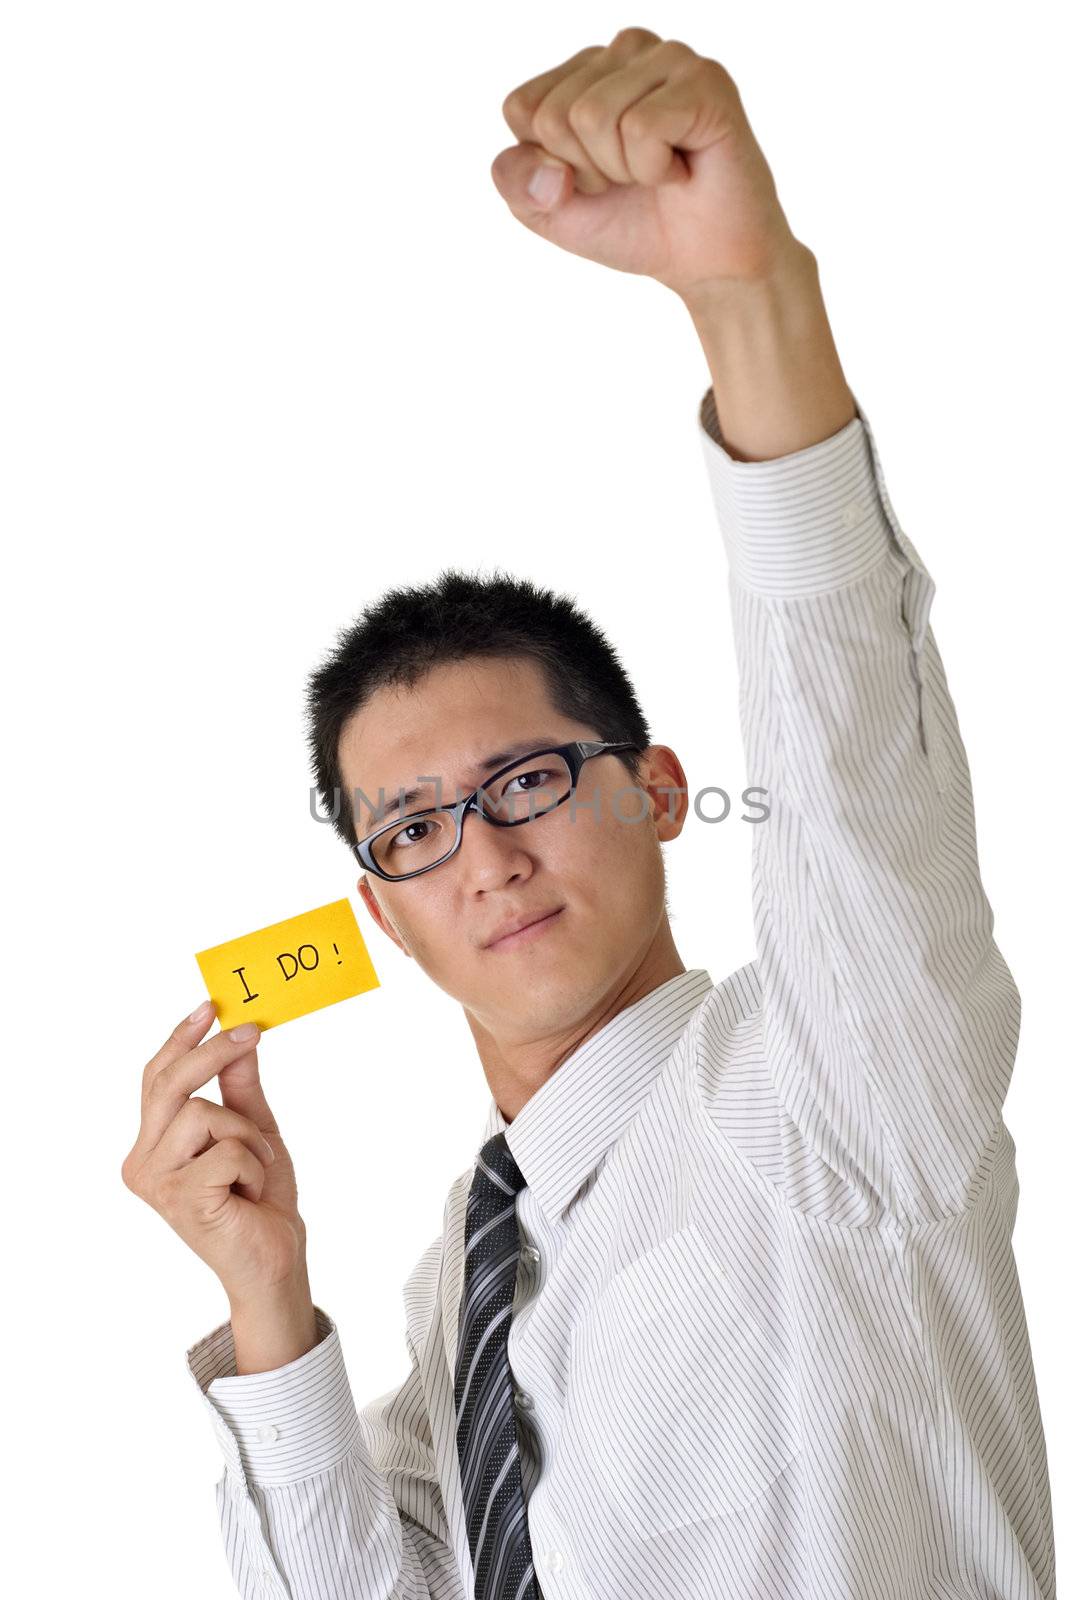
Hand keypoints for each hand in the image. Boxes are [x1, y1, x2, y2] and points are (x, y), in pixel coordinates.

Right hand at [122, 1004, 306, 1309]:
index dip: (180, 1040)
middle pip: (170, 1086)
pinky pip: (228, 1148)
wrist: (274, 1258)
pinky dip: (254, 1163)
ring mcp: (157, 1183)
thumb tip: (240, 1038)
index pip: (155, 1080)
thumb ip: (240, 1087)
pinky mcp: (182, 1198)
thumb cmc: (259, 1197)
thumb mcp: (253, 1128)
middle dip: (212, 1053)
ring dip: (247, 1133)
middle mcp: (142, 1162)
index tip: (209, 1006)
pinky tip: (251, 1192)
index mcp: (151, 1145)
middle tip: (251, 1031)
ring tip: (255, 1166)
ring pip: (204, 1113)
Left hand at [491, 27, 803, 299]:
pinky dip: (656, 170)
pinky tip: (684, 169)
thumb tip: (546, 168)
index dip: (552, 166)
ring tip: (659, 172)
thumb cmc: (635, 226)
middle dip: (588, 172)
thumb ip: (515, 182)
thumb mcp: (552, 213)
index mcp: (582, 72)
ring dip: (625, 171)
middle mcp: (624, 51)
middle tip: (633, 180)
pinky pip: (640, 128)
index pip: (521, 108)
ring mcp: (667, 58)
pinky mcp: (704, 79)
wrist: (706, 263)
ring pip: (593, 117)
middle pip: (555, 115)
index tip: (596, 180)